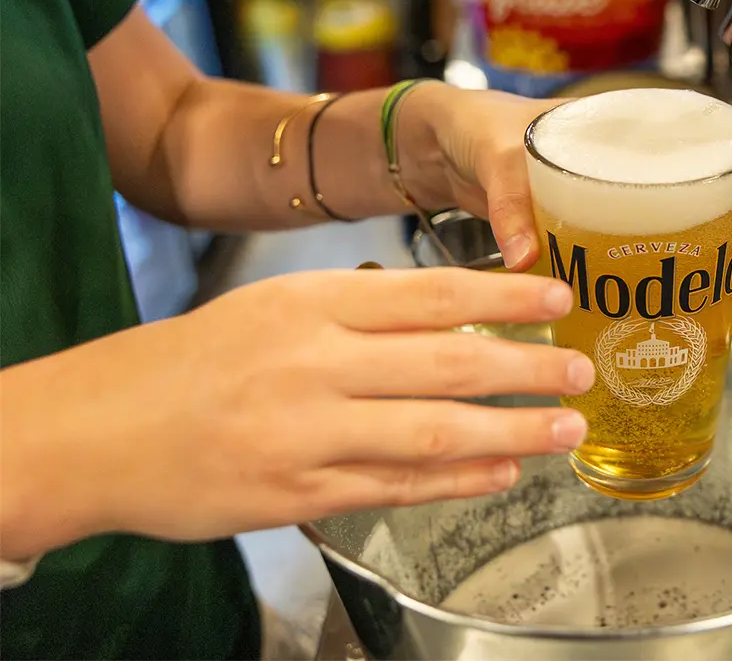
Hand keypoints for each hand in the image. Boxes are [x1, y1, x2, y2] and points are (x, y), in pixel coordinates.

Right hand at [0, 268, 590, 559]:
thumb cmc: (195, 361)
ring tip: (563, 429)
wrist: (95, 429)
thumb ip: (361, 316)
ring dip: (510, 431)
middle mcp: (314, 363)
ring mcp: (306, 434)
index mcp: (310, 303)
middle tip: (580, 370)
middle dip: (528, 367)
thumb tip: (463, 320)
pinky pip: (394, 487)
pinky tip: (499, 472)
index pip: (431, 292)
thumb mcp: (275, 308)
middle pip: (448, 361)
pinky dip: (456, 481)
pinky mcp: (295, 495)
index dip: (507, 294)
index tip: (559, 296)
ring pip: (432, 431)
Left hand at [401, 85, 731, 307]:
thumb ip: (510, 203)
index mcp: (614, 130)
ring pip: (675, 230)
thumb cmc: (474, 127)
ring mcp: (608, 201)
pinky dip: (661, 281)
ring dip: (709, 263)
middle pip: (697, 196)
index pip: (694, 147)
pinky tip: (684, 309)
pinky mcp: (586, 232)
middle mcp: (621, 165)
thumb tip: (525, 256)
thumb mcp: (497, 155)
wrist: (434, 147)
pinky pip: (636, 255)